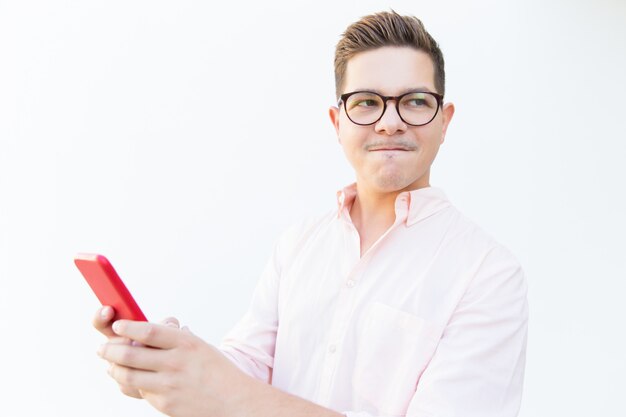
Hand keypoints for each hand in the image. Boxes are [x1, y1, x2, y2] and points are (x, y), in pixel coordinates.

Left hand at [97, 320, 252, 416]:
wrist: (233, 402)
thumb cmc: (215, 371)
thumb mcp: (199, 346)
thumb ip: (173, 339)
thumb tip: (144, 330)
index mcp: (186, 343)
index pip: (149, 331)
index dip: (128, 327)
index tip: (117, 325)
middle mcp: (176, 363)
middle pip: (130, 354)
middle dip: (110, 350)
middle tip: (102, 348)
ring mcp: (169, 386)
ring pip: (128, 375)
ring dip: (113, 368)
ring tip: (110, 364)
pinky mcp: (164, 404)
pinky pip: (140, 391)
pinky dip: (130, 384)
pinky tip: (127, 379)